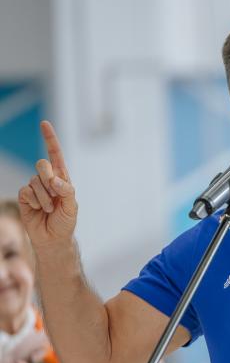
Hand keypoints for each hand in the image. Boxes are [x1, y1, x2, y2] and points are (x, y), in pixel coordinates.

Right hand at [17, 121, 77, 248]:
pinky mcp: (24, 197)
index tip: (44, 123)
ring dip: (44, 197)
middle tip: (55, 194)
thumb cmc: (65, 222)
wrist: (53, 239)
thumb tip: (55, 180)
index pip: (56, 155)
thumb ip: (66, 191)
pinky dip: (34, 201)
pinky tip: (37, 209)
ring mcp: (34, 187)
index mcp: (62, 178)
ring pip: (34, 181)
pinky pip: (25, 191)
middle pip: (42, 164)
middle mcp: (47, 180)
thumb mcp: (72, 207)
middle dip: (48, 177)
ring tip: (49, 209)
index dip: (50, 139)